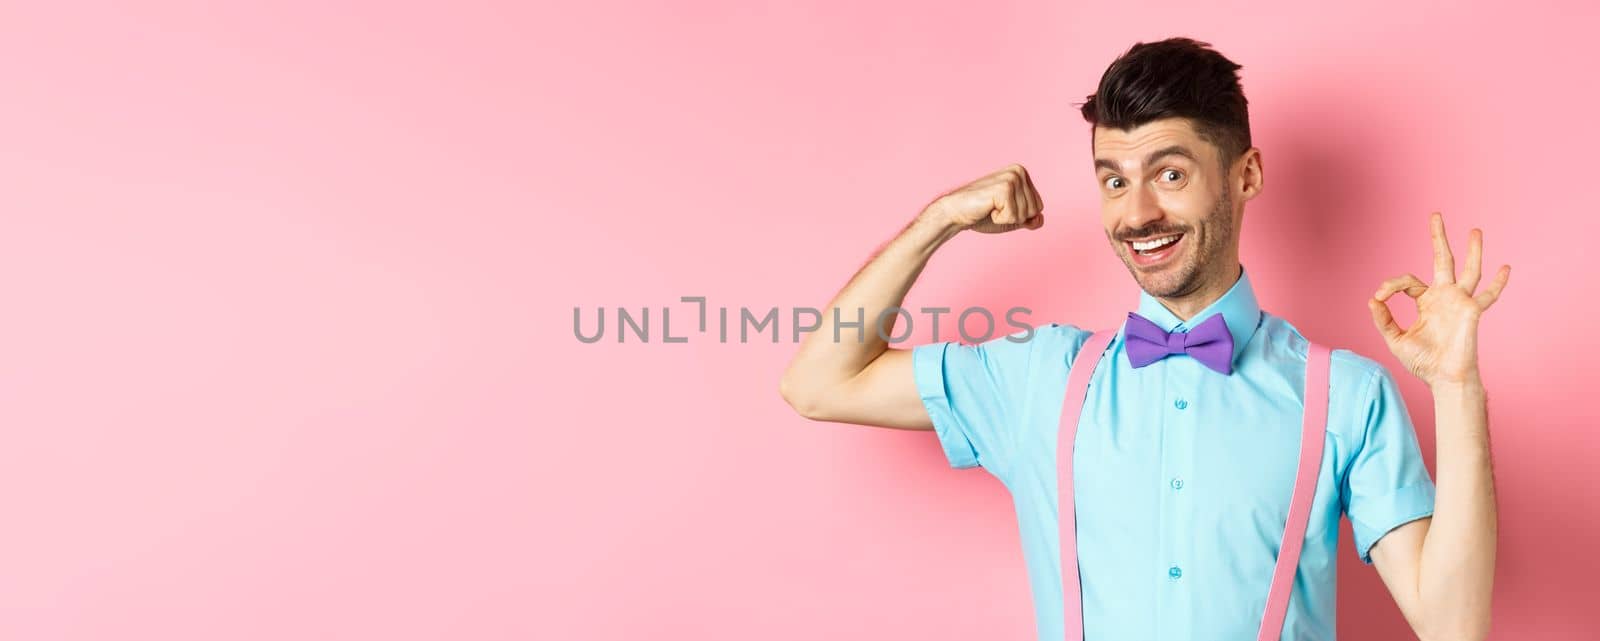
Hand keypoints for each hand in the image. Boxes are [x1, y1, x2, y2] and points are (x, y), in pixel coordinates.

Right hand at [921, 163, 1045, 233]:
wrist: (957, 213)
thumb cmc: (982, 214)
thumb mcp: (1011, 218)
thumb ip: (1029, 219)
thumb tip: (1040, 219)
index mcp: (1022, 174)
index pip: (1039, 206)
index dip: (1021, 216)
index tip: (1002, 208)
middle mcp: (1019, 171)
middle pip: (1035, 210)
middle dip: (1015, 217)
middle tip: (995, 208)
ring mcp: (1012, 178)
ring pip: (1026, 214)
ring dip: (1006, 218)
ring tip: (991, 207)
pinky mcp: (1004, 188)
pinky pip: (1013, 216)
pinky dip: (999, 219)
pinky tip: (988, 208)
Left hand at [1368, 212, 1509, 387]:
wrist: (1443, 378)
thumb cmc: (1422, 361)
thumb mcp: (1395, 339)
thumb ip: (1383, 320)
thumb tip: (1372, 300)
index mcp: (1425, 302)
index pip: (1407, 282)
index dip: (1391, 285)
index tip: (1380, 296)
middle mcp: (1444, 297)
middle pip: (1442, 260)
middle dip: (1438, 238)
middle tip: (1435, 215)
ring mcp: (1460, 303)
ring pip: (1468, 270)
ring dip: (1472, 251)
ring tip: (1475, 230)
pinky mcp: (1472, 312)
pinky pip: (1488, 296)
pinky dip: (1498, 283)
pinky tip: (1505, 268)